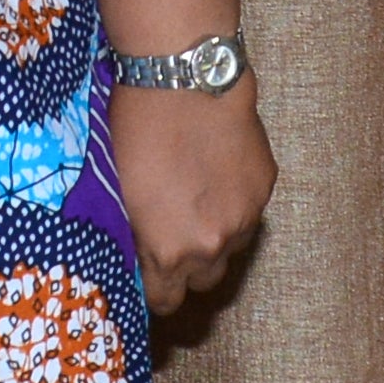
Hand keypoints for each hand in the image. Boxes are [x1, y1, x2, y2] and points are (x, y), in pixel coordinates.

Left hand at [105, 75, 276, 316]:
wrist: (183, 82)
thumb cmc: (136, 130)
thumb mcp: (120, 192)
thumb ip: (138, 235)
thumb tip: (141, 254)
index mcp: (169, 251)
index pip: (166, 300)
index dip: (155, 292)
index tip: (149, 278)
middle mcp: (213, 244)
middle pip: (204, 280)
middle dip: (188, 265)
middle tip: (171, 236)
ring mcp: (244, 216)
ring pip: (232, 246)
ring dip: (215, 233)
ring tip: (194, 198)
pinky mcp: (264, 188)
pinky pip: (248, 210)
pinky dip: (234, 200)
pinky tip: (215, 170)